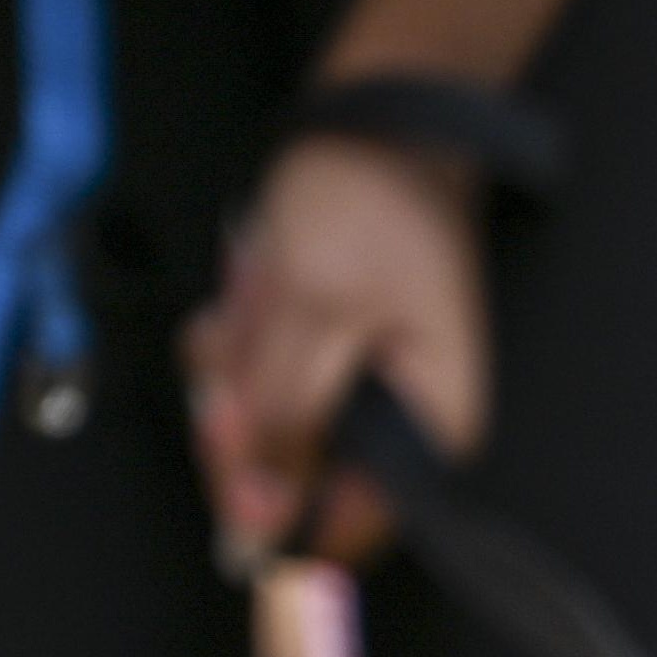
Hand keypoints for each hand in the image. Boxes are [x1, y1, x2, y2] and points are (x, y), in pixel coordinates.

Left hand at [182, 134, 489, 569]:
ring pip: (259, 426)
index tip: (228, 510)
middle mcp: (395, 426)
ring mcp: (351, 391)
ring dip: (238, 367)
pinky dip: (239, 338)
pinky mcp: (317, 358)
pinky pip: (253, 379)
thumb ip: (283, 417)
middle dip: (243, 422)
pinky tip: (257, 289)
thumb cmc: (371, 208)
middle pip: (291, 482)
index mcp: (428, 432)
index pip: (350, 529)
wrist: (378, 126)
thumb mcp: (314, 310)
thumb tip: (259, 515)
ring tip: (261, 297)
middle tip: (233, 361)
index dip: (280, 528)